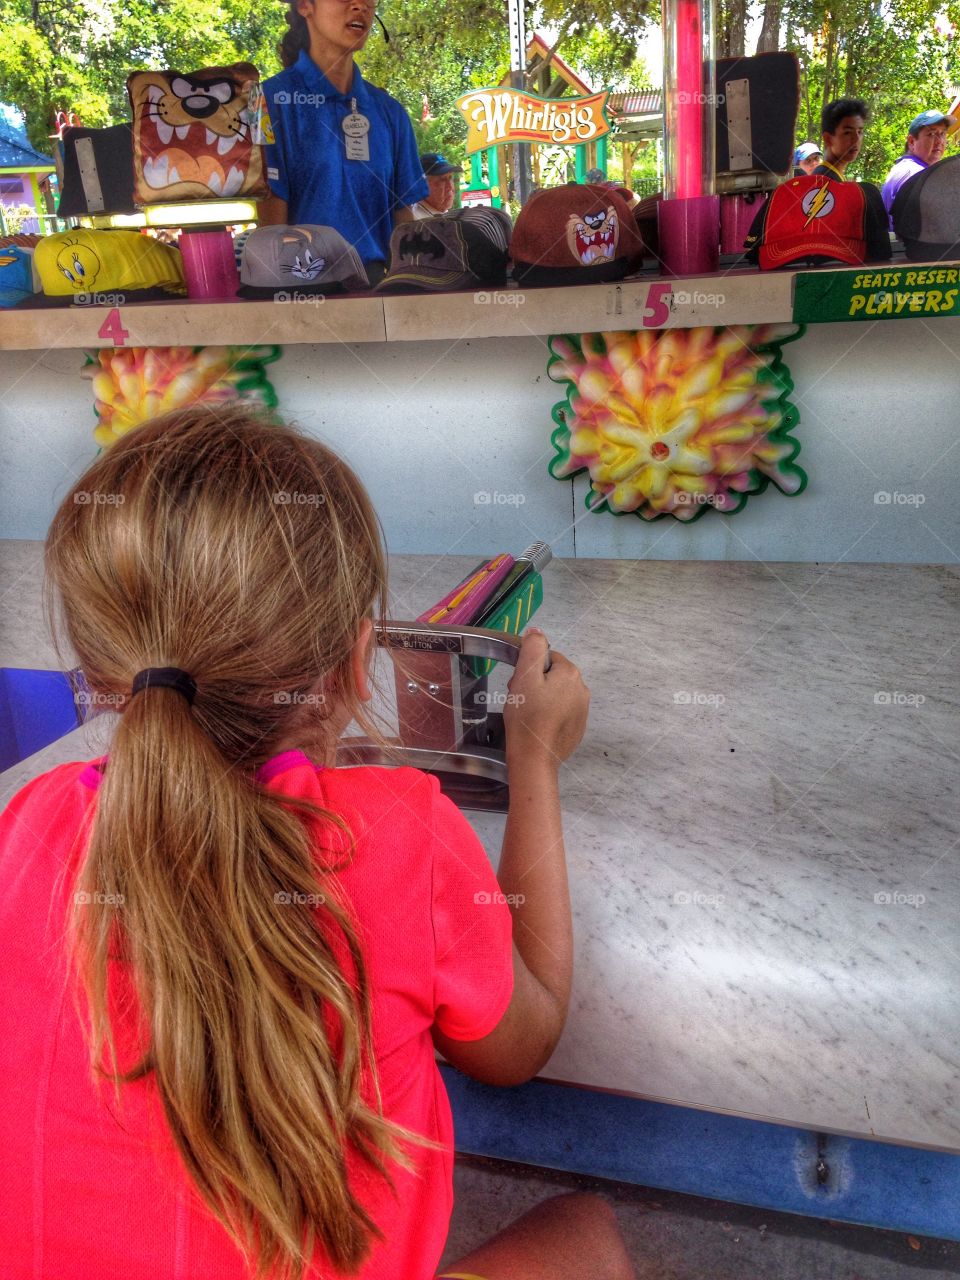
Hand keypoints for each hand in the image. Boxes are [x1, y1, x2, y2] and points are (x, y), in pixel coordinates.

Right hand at [503, 628, 588, 767]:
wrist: (534, 758)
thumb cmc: (526, 716)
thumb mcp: (524, 676)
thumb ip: (532, 648)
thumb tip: (537, 631)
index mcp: (570, 673)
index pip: (547, 658)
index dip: (529, 669)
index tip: (518, 685)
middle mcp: (582, 689)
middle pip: (553, 676)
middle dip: (535, 684)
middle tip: (519, 701)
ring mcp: (583, 711)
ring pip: (557, 694)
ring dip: (543, 699)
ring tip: (527, 715)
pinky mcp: (578, 729)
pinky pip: (562, 713)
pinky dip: (550, 715)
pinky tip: (538, 726)